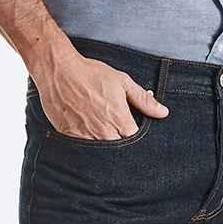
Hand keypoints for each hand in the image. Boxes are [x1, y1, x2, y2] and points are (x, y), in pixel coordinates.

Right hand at [30, 43, 168, 139]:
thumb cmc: (91, 74)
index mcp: (119, 119)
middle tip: (116, 127)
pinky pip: (82, 149)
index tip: (133, 128)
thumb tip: (163, 112)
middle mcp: (103, 132)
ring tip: (101, 127)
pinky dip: (87, 144)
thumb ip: (143, 100)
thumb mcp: (122, 82)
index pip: (135, 140)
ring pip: (101, 151)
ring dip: (104, 143)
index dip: (136, 135)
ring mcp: (85, 137)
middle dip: (121, 141)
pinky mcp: (69, 137)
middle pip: (119, 147)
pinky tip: (87, 130)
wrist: (60, 72)